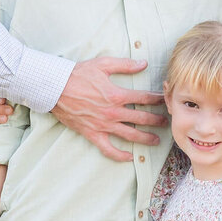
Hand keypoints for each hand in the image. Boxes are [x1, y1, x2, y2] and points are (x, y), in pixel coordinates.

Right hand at [51, 55, 166, 161]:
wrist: (55, 88)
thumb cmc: (78, 74)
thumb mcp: (103, 64)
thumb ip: (125, 65)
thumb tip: (144, 64)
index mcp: (117, 95)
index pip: (144, 98)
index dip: (158, 99)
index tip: (165, 100)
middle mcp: (113, 112)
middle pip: (141, 118)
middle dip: (157, 120)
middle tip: (167, 122)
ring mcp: (103, 125)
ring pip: (130, 135)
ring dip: (145, 138)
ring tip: (156, 141)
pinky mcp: (93, 134)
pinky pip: (108, 149)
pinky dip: (120, 155)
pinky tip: (130, 157)